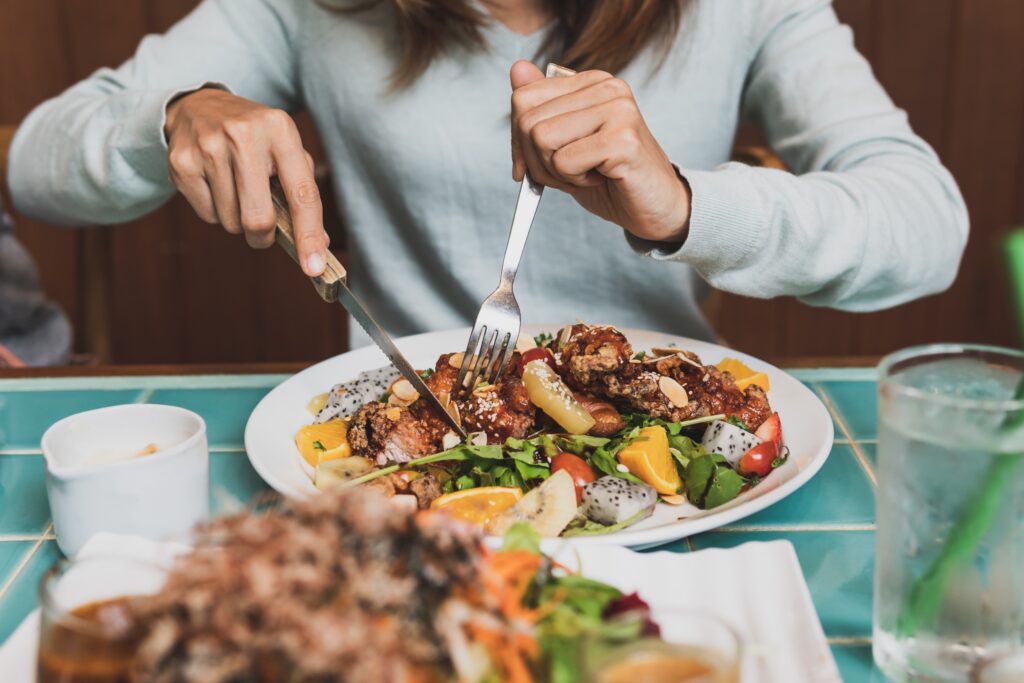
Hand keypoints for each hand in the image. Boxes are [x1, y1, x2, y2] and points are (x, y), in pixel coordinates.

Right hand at [164, 89, 327, 274]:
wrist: (199, 107)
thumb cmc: (254, 139)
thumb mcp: (285, 150)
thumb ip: (304, 193)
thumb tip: (320, 246)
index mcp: (280, 130)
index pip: (302, 194)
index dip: (309, 235)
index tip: (314, 267)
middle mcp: (244, 135)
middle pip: (258, 219)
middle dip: (263, 236)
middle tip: (262, 229)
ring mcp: (209, 148)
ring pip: (231, 222)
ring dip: (237, 220)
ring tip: (235, 189)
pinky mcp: (182, 163)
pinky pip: (207, 216)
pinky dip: (216, 211)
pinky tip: (215, 184)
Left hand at [509, 61, 690, 242]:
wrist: (656, 207)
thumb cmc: (610, 178)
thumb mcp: (564, 144)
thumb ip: (540, 109)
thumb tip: (517, 68)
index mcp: (591, 82)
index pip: (522, 98)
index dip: (518, 141)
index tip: (532, 165)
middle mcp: (607, 87)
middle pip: (528, 121)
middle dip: (536, 162)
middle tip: (567, 174)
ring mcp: (618, 110)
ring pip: (542, 139)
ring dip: (555, 172)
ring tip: (585, 174)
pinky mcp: (623, 139)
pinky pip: (564, 161)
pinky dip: (575, 181)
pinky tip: (601, 178)